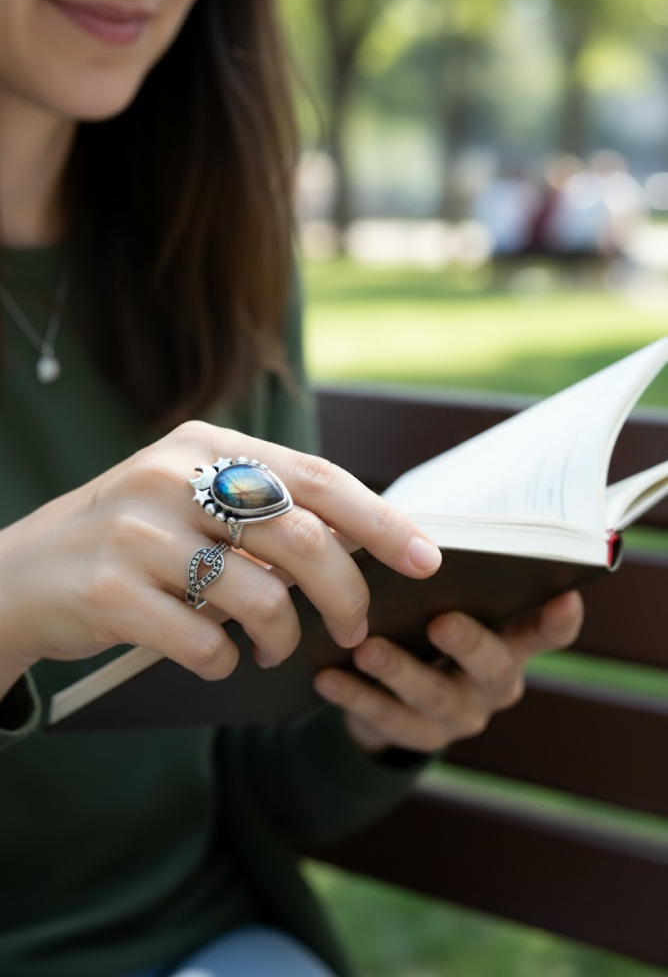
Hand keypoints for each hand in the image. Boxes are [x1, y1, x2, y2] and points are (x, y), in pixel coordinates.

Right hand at [0, 421, 441, 683]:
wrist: (21, 576)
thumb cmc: (130, 542)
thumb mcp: (192, 501)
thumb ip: (265, 513)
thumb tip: (359, 548)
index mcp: (206, 443)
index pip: (317, 476)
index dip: (380, 519)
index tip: (426, 557)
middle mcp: (174, 475)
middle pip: (302, 537)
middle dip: (346, 593)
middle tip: (356, 628)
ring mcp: (138, 530)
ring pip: (260, 595)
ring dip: (283, 637)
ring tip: (274, 648)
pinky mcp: (109, 588)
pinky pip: (203, 640)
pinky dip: (223, 661)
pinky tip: (214, 658)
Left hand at [313, 590, 583, 754]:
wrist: (395, 691)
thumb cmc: (422, 615)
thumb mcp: (439, 593)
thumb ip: (437, 570)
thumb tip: (406, 524)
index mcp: (511, 639)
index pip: (549, 631)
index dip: (559, 619)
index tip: (562, 596)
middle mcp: (494, 681)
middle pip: (494, 667)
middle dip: (469, 643)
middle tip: (441, 621)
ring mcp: (460, 714)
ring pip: (434, 696)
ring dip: (400, 671)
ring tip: (368, 648)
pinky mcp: (417, 737)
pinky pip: (386, 719)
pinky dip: (356, 696)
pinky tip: (327, 676)